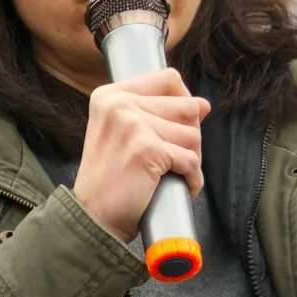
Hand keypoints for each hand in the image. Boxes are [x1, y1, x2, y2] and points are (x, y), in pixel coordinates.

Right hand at [70, 67, 206, 242]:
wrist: (93, 216)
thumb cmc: (110, 179)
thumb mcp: (122, 134)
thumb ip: (157, 112)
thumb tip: (203, 104)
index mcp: (109, 95)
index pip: (168, 80)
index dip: (183, 103)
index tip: (174, 127)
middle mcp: (119, 104)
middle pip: (187, 107)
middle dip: (189, 137)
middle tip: (172, 159)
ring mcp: (133, 125)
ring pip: (192, 135)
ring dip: (191, 160)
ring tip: (172, 174)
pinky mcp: (148, 149)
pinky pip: (191, 160)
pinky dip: (192, 179)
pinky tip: (180, 186)